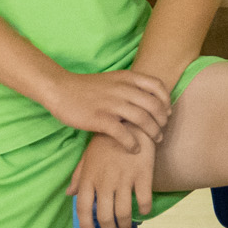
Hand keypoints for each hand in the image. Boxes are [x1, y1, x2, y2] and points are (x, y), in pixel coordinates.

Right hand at [47, 66, 173, 145]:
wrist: (60, 89)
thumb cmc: (86, 87)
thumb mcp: (112, 79)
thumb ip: (129, 86)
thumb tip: (148, 98)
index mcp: (126, 77)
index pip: (157, 86)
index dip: (166, 101)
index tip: (167, 113)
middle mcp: (122, 89)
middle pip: (153, 105)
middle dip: (162, 120)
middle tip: (162, 131)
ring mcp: (111, 104)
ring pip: (142, 119)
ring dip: (152, 132)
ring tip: (154, 141)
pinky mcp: (99, 118)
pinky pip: (123, 133)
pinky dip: (132, 143)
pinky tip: (134, 149)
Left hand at [68, 130, 158, 227]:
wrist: (129, 120)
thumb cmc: (106, 140)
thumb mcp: (88, 156)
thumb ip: (78, 176)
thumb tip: (69, 194)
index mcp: (89, 177)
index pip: (83, 208)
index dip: (86, 226)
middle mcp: (104, 181)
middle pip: (104, 215)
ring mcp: (124, 178)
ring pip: (123, 212)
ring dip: (125, 224)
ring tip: (127, 226)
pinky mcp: (143, 174)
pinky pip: (143, 200)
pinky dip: (144, 210)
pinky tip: (143, 210)